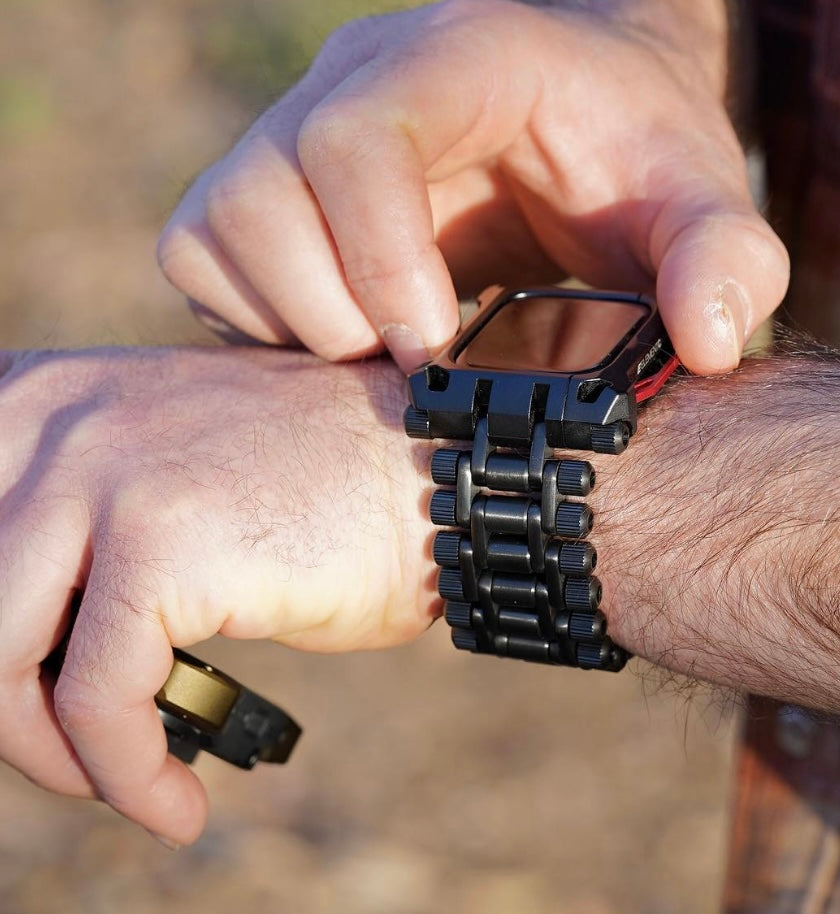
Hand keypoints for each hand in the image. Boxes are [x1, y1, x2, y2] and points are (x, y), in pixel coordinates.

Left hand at [0, 346, 432, 844]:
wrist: (437, 472)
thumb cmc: (323, 487)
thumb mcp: (171, 471)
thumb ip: (81, 523)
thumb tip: (26, 649)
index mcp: (50, 393)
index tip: (27, 689)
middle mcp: (61, 416)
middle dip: (12, 700)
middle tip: (73, 750)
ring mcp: (107, 471)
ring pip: (2, 657)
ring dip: (55, 752)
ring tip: (129, 781)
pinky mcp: (163, 541)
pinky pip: (99, 701)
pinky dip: (128, 775)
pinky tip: (176, 805)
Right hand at [157, 0, 788, 373]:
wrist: (583, 134)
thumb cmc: (638, 164)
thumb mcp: (705, 202)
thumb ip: (730, 260)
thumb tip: (710, 341)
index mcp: (456, 57)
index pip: (352, 135)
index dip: (376, 255)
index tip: (433, 347)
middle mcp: (352, 77)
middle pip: (259, 192)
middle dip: (330, 312)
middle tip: (416, 365)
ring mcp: (295, 129)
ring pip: (214, 229)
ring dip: (290, 324)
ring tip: (384, 357)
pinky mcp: (266, 186)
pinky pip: (202, 258)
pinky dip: (257, 321)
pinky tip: (345, 342)